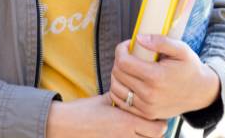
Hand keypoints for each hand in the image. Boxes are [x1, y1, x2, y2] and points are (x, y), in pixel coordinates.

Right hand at [46, 93, 168, 137]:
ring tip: (138, 127)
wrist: (65, 125)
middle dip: (155, 129)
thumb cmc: (83, 111)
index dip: (159, 120)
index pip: (158, 128)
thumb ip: (123, 97)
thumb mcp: (106, 99)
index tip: (155, 112)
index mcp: (126, 122)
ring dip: (145, 135)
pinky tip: (126, 132)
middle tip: (149, 120)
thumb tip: (135, 90)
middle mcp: (126, 136)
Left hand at [108, 35, 220, 120]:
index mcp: (156, 77)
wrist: (201, 93)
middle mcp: (149, 94)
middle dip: (119, 60)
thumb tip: (138, 38)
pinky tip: (128, 81)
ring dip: (117, 75)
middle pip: (117, 73)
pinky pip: (121, 102)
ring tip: (129, 67)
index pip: (123, 62)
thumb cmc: (190, 68)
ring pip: (115, 88)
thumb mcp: (181, 49)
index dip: (121, 49)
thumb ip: (160, 41)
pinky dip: (119, 90)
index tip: (128, 45)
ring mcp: (147, 107)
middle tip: (130, 55)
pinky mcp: (146, 114)